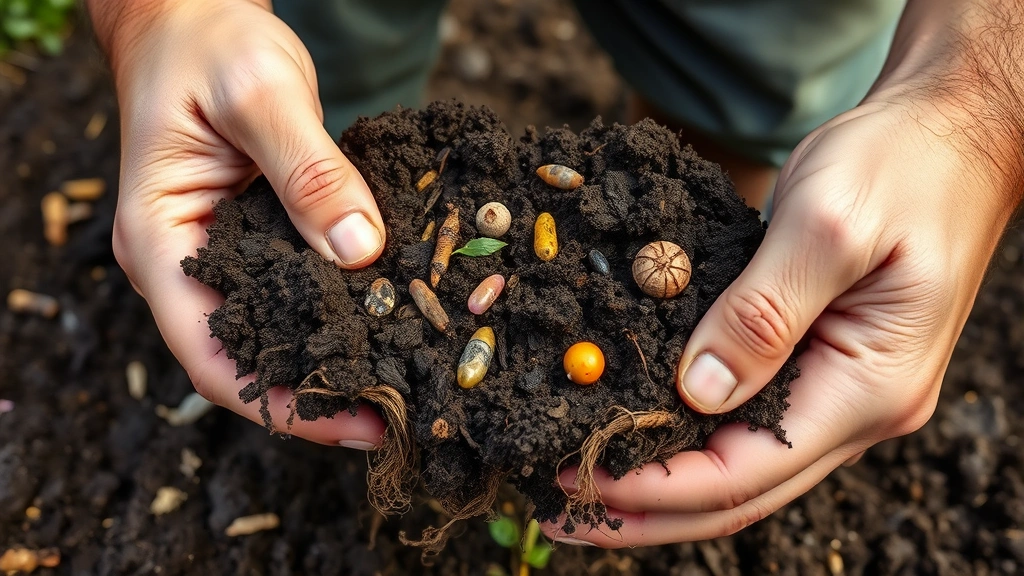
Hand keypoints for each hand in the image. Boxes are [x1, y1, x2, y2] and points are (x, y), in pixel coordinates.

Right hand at [89, 0, 386, 446]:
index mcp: (157, 240)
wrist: (191, 17)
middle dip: (319, 394)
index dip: (285, 404)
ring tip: (405, 379)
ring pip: (272, 330)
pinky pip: (292, 288)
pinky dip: (336, 309)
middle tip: (403, 410)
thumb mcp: (259, 93)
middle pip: (246, 359)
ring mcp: (216, 252)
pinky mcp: (251, 236)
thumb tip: (359, 250)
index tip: (361, 422)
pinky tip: (388, 317)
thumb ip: (307, 170)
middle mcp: (180, 261)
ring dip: (331, 358)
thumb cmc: (207, 44)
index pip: (212, 356)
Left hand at [543, 0, 1022, 546]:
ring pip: (744, 466)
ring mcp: (844, 392)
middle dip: (650, 510)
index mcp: (869, 388)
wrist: (951, 135)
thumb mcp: (826, 226)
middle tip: (566, 515)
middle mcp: (860, 409)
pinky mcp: (823, 364)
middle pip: (741, 491)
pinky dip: (691, 438)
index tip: (584, 476)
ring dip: (665, 483)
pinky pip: (751, 422)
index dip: (658, 485)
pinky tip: (641, 431)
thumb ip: (762, 314)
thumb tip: (695, 393)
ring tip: (589, 485)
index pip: (747, 472)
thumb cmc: (900, 166)